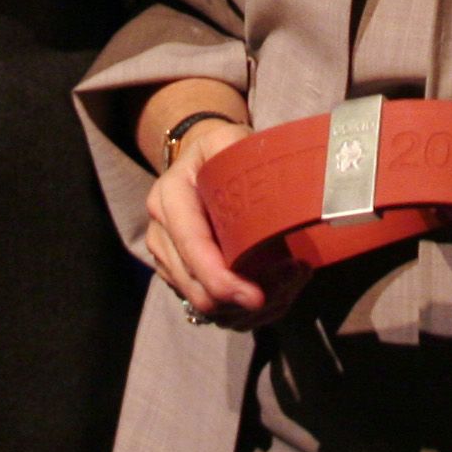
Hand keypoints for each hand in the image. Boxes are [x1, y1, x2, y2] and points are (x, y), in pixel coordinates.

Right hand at [141, 115, 279, 327]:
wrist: (198, 163)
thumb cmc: (219, 151)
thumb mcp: (228, 139)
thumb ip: (240, 150)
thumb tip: (277, 177)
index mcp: (169, 197)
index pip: (192, 246)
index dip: (221, 278)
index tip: (256, 296)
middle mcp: (161, 232)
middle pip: (195, 287)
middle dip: (240, 299)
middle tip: (290, 282)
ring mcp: (167, 259)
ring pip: (203, 305)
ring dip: (246, 308)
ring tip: (289, 282)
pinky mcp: (179, 278)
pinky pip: (209, 310)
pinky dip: (242, 311)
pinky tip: (275, 290)